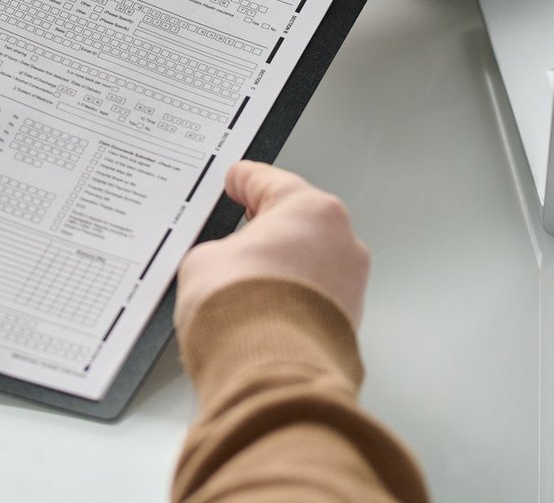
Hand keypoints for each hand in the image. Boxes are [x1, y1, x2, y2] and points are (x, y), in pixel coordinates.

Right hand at [174, 162, 369, 334]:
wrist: (268, 374)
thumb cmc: (245, 312)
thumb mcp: (203, 261)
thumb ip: (217, 251)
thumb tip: (225, 265)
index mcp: (311, 210)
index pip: (271, 182)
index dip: (244, 180)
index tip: (237, 179)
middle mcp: (341, 243)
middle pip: (298, 224)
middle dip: (268, 230)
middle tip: (237, 236)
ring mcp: (350, 285)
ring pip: (309, 264)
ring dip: (282, 270)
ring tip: (245, 287)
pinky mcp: (348, 324)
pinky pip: (313, 299)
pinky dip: (291, 302)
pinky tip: (262, 314)